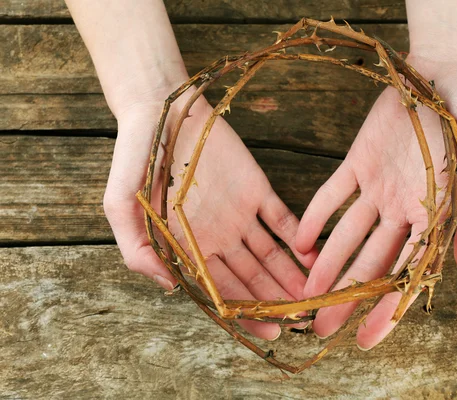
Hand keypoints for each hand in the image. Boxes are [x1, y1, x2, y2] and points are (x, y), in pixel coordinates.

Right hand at [104, 90, 316, 339]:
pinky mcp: (256, 189)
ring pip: (271, 255)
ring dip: (292, 276)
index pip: (220, 290)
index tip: (272, 331)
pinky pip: (282, 220)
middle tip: (304, 320)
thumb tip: (169, 287)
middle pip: (252, 278)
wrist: (160, 110)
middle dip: (276, 301)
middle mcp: (216, 237)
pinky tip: (315, 257)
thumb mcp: (119, 206)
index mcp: (186, 247)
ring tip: (315, 296)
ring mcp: (239, 215)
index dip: (245, 313)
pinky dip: (299, 239)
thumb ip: (137, 250)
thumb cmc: (134, 159)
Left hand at [295, 56, 456, 348]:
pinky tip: (299, 242)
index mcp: (436, 214)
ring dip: (326, 264)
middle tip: (321, 327)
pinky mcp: (357, 162)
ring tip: (304, 295)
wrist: (446, 67)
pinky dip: (315, 216)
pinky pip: (332, 194)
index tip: (366, 338)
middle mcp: (404, 207)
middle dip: (348, 296)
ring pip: (348, 234)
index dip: (388, 306)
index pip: (409, 271)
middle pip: (373, 261)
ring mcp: (378, 186)